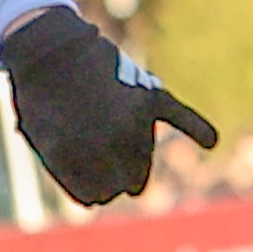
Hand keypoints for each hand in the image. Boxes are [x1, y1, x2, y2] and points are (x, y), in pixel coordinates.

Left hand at [2, 5, 217, 204]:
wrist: (50, 50)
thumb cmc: (42, 101)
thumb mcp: (42, 142)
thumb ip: (68, 173)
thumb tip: (96, 201)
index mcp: (73, 158)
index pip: (94, 198)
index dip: (83, 189)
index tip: (77, 172)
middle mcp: (106, 143)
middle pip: (123, 186)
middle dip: (110, 179)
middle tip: (96, 155)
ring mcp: (131, 120)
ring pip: (142, 164)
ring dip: (133, 163)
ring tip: (113, 137)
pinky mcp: (150, 97)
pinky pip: (179, 116)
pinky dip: (196, 127)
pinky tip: (210, 141)